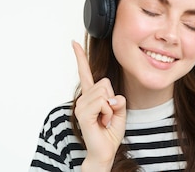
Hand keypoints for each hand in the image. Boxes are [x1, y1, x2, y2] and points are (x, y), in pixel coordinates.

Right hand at [71, 41, 126, 167]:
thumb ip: (117, 99)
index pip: (86, 73)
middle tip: (108, 116)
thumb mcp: (119, 111)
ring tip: (105, 120)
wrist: (105, 151)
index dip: (80, 57)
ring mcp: (81, 106)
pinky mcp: (83, 113)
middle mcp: (83, 98)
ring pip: (105, 93)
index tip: (74, 43)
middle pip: (105, 83)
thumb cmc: (110, 132)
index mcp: (91, 96)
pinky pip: (102, 103)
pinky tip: (103, 123)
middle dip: (113, 99)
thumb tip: (110, 97)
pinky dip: (108, 113)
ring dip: (111, 109)